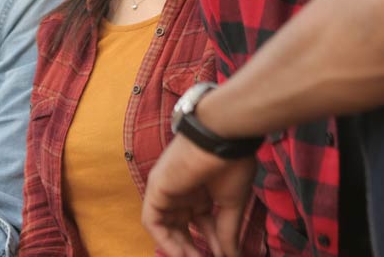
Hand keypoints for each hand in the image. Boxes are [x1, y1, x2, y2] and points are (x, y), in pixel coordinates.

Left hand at [141, 134, 255, 256]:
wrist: (222, 138)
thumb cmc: (231, 164)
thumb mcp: (232, 204)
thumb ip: (227, 231)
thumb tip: (231, 256)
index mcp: (201, 191)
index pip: (201, 223)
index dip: (212, 243)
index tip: (224, 256)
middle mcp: (182, 191)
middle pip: (181, 227)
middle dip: (191, 249)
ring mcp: (167, 190)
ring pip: (166, 227)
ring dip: (178, 248)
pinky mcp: (156, 190)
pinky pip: (152, 221)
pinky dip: (164, 240)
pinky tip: (181, 254)